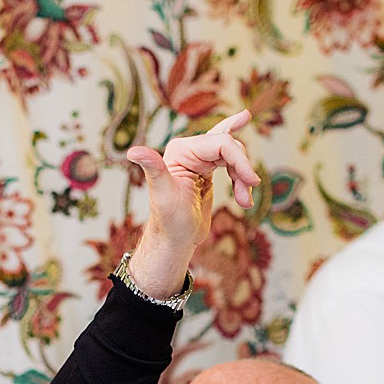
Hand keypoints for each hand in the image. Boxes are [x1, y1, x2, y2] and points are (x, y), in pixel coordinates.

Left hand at [126, 110, 260, 297]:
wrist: (174, 240)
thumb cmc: (168, 221)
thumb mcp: (164, 195)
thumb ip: (154, 169)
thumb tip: (132, 151)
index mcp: (180, 150)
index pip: (220, 143)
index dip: (240, 160)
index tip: (252, 182)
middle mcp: (189, 150)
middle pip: (229, 146)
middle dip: (243, 168)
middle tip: (250, 191)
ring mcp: (199, 159)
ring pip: (233, 155)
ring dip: (244, 176)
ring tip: (246, 201)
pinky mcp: (207, 171)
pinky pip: (231, 164)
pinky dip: (242, 179)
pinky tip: (246, 197)